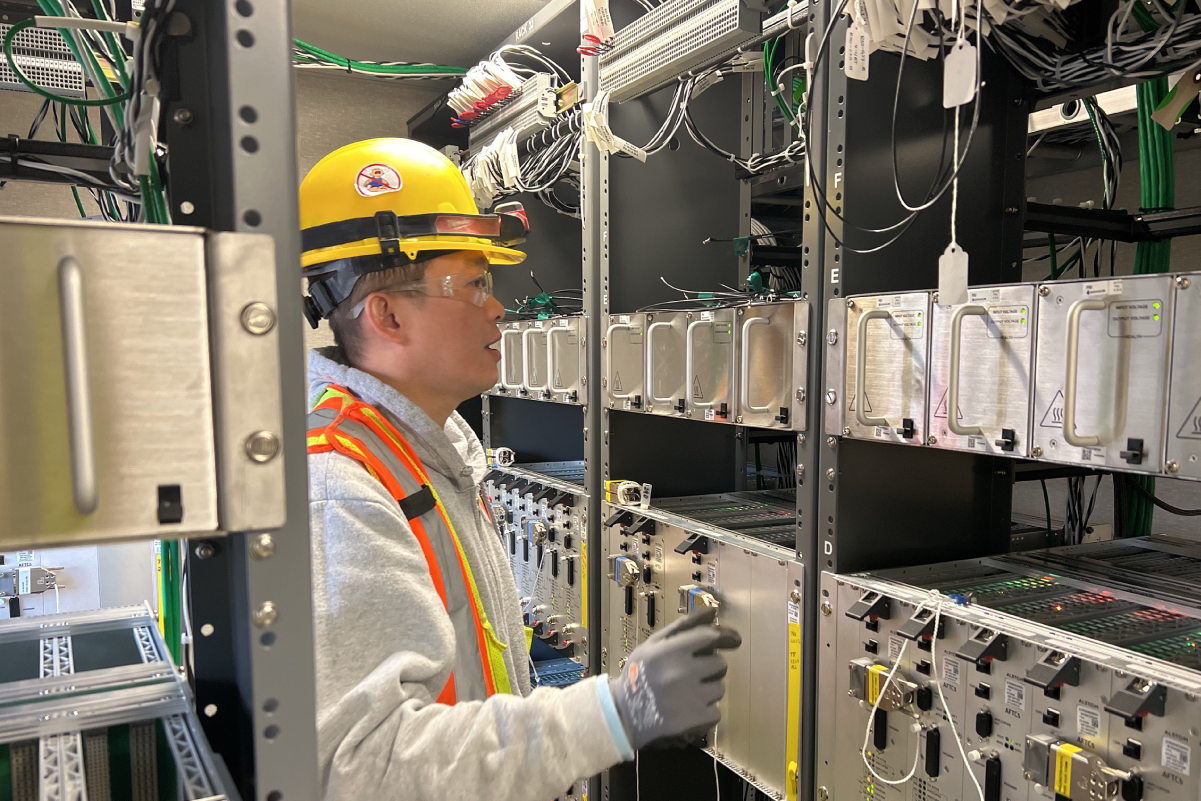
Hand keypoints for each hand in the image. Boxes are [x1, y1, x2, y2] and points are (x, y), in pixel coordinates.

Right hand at [608, 607, 741, 750]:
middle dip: (711, 667)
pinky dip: (706, 712)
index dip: (723, 637)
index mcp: (670, 651)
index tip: (732, 640)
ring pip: (719, 688)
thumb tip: (712, 612)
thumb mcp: (654, 644)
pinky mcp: (693, 721)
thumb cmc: (639, 673)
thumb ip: (684, 626)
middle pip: (720, 664)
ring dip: (709, 690)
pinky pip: (716, 712)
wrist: (623, 713)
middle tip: (694, 673)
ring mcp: (689, 698)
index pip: (710, 637)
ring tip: (688, 693)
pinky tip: (688, 709)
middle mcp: (681, 673)